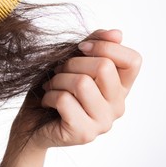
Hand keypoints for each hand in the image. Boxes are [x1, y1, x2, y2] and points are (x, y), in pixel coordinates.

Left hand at [17, 29, 141, 149]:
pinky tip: (47, 102)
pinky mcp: (84, 133)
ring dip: (58, 80)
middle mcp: (118, 106)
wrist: (32, 121)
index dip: (106, 47)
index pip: (133, 60)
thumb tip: (117, 33)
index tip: (81, 47)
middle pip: (104, 67)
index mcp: (120, 88)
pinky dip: (49, 96)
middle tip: (58, 72)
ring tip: (51, 87)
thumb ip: (96, 46)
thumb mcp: (74, 62)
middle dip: (72, 63)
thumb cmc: (53, 89)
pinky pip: (64, 100)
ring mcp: (103, 122)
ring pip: (82, 83)